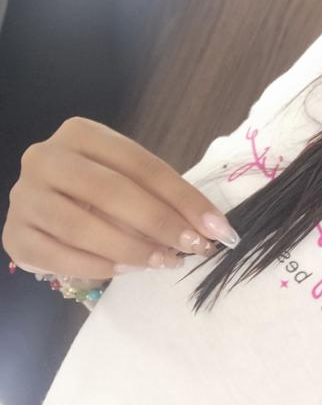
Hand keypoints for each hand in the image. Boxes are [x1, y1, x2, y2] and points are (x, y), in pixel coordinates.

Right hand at [3, 115, 232, 283]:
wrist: (45, 213)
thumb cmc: (98, 194)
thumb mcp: (130, 183)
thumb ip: (163, 198)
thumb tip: (210, 230)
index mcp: (81, 134)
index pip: (140, 164)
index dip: (183, 198)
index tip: (217, 228)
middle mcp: (45, 158)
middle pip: (109, 190)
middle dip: (159, 222)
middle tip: (193, 248)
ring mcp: (25, 196)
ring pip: (82, 226)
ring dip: (131, 248)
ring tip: (163, 262)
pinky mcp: (15, 235)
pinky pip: (59, 256)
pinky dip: (98, 266)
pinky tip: (126, 270)